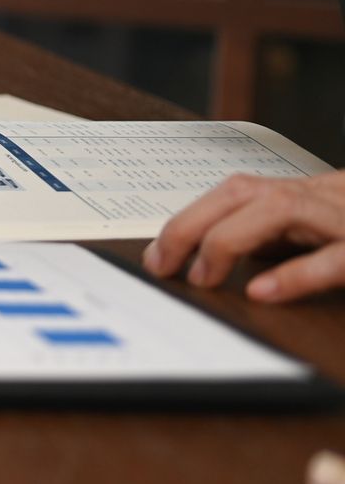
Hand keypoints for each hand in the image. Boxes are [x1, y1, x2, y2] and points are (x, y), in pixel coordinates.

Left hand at [144, 170, 344, 301]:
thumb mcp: (314, 231)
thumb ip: (270, 236)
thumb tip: (214, 253)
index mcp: (303, 195)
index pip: (233, 192)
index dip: (188, 220)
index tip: (157, 256)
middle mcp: (320, 198)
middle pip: (243, 192)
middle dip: (191, 225)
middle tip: (163, 265)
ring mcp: (344, 220)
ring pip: (281, 208)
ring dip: (229, 240)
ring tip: (202, 276)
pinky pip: (334, 259)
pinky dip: (296, 274)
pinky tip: (261, 291)